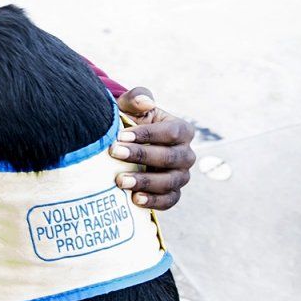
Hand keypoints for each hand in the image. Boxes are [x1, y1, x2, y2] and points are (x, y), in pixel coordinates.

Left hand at [110, 88, 195, 209]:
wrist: (124, 145)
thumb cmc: (130, 122)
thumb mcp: (130, 106)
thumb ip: (137, 98)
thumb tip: (145, 102)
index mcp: (182, 130)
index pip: (172, 133)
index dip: (147, 134)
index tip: (121, 135)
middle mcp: (186, 154)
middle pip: (171, 158)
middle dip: (142, 156)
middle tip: (115, 154)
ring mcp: (180, 175)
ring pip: (170, 181)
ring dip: (145, 181)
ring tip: (120, 180)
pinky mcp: (172, 193)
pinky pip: (169, 200)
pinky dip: (154, 202)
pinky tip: (135, 199)